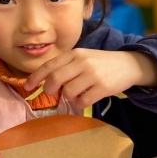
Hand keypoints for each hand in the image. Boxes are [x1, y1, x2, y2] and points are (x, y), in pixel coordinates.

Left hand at [24, 49, 156, 108]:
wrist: (129, 65)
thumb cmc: (102, 63)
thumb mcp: (84, 58)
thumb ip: (67, 66)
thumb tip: (46, 82)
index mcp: (75, 54)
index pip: (49, 65)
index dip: (35, 77)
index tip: (27, 87)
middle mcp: (82, 62)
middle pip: (55, 79)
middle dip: (50, 90)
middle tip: (53, 94)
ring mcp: (93, 75)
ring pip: (69, 92)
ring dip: (68, 98)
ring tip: (76, 95)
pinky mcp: (103, 87)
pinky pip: (83, 101)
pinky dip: (80, 103)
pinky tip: (85, 99)